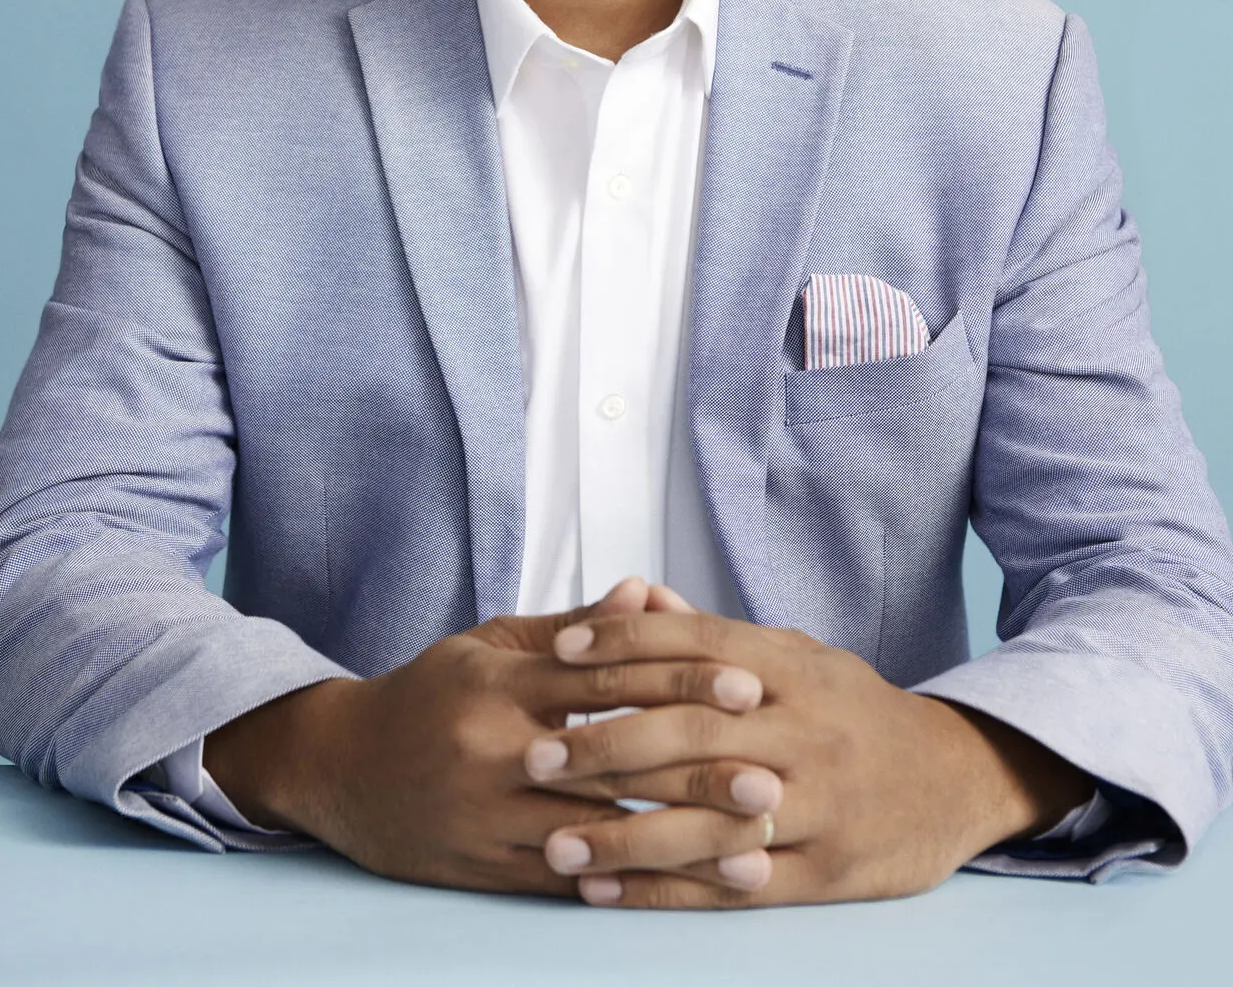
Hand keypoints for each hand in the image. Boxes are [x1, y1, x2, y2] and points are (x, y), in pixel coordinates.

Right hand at [202, 579, 772, 896]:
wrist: (338, 767)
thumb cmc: (431, 694)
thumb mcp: (492, 645)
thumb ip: (575, 628)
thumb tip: (648, 592)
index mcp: (504, 682)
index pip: (607, 674)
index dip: (680, 678)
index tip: (747, 684)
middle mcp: (496, 749)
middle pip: (612, 761)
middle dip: (697, 772)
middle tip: (773, 778)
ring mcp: (488, 816)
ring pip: (598, 835)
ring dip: (681, 847)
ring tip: (752, 852)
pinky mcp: (482, 867)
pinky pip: (565, 882)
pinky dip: (627, 887)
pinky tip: (680, 892)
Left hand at [525, 609, 1094, 907]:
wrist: (955, 775)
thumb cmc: (851, 707)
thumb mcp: (795, 655)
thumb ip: (713, 635)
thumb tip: (636, 595)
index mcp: (792, 667)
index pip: (697, 647)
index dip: (626, 645)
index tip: (559, 654)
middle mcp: (804, 730)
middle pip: (694, 731)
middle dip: (607, 745)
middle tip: (535, 756)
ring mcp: (818, 804)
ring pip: (709, 819)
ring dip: (625, 835)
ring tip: (553, 844)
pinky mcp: (826, 872)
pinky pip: (734, 885)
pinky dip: (667, 892)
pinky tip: (607, 893)